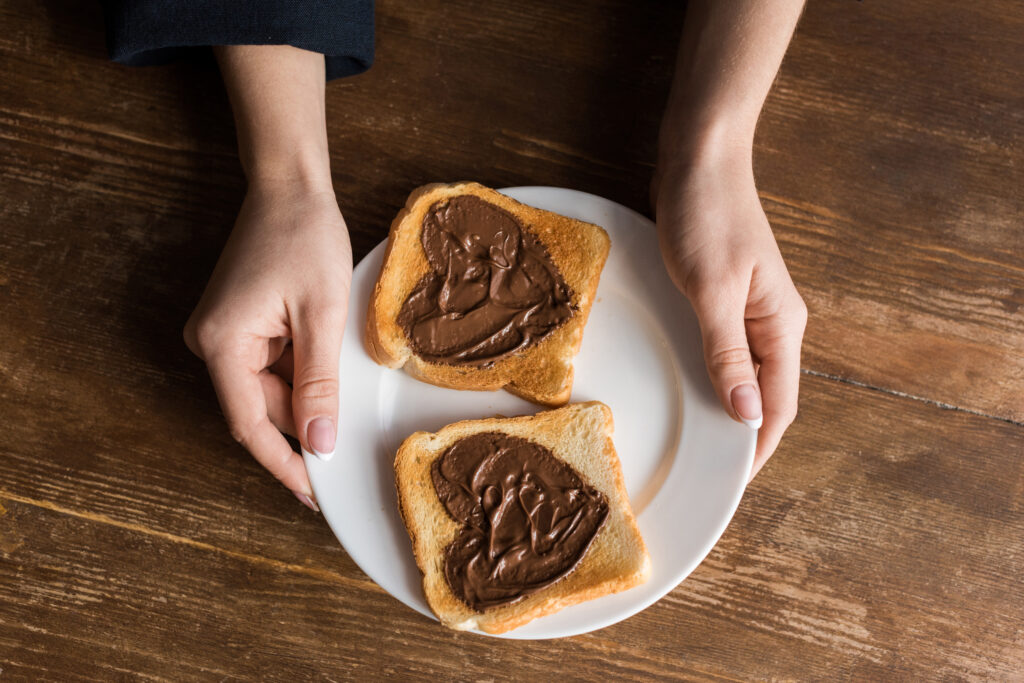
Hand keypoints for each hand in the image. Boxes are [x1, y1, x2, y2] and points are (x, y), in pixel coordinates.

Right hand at [184, 181, 351, 507]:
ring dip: (306, 398)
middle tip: (344, 453)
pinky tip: (326, 370)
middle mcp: (211, 343)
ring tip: (342, 392)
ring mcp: (223, 336)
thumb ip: (319, 383)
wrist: (290, 188)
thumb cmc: (305, 238)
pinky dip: (300, 376)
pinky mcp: (239, 328)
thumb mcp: (322, 315)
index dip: (283, 462)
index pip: (249, 423)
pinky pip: (271, 369)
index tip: (313, 493)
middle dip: (303, 427)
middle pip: (260, 409)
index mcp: (221, 343)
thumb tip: (319, 442)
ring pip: (268, 391)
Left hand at [654, 151, 806, 478]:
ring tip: (697, 441)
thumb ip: (728, 353)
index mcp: (781, 325)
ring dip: (728, 407)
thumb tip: (748, 414)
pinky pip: (726, 351)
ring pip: (745, 375)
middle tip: (706, 469)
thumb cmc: (707, 216)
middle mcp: (773, 323)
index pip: (780, 405)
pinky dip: (712, 376)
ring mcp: (750, 310)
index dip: (758, 448)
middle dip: (744, 435)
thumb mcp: (713, 289)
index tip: (730, 482)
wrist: (699, 159)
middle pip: (767, 395)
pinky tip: (690, 388)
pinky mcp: (725, 296)